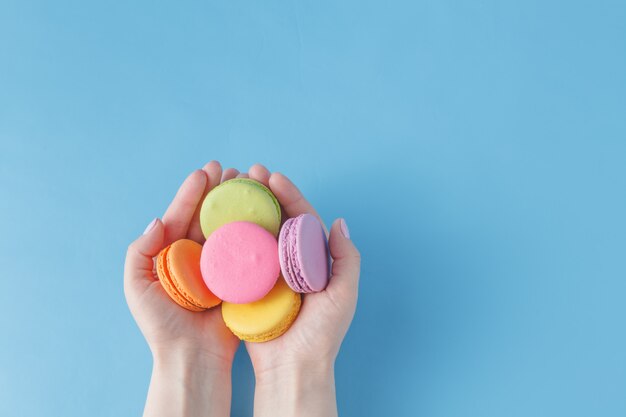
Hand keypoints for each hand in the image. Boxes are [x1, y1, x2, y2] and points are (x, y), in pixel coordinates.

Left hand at [124, 161, 241, 416]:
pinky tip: (264, 211)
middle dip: (220, 190)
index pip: (183, 215)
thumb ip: (139, 252)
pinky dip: (255, 229)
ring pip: (230, 227)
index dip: (192, 192)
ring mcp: (221, 266)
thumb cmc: (161, 326)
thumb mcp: (137, 287)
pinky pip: (248, 249)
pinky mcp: (240, 278)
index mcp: (173, 253)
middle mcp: (198, 255)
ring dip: (239, 203)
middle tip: (231, 169)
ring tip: (249, 181)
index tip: (205, 172)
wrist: (192, 357)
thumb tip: (157, 220)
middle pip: (209, 215)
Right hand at [245, 164, 360, 416]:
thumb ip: (346, 259)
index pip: (302, 219)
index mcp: (313, 261)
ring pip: (255, 235)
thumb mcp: (344, 295)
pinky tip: (218, 221)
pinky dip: (229, 239)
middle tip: (249, 172)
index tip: (274, 177)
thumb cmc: (322, 335)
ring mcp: (266, 274)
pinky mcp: (246, 288)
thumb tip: (339, 221)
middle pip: (276, 220)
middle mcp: (289, 263)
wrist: (292, 369)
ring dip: (245, 210)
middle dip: (264, 194)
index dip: (290, 196)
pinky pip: (238, 259)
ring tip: (231, 188)